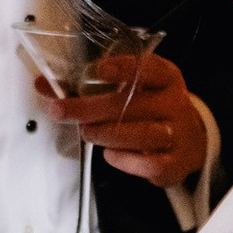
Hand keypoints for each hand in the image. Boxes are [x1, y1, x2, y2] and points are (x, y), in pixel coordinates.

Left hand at [40, 52, 209, 191]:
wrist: (190, 140)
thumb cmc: (151, 110)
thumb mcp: (133, 91)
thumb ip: (90, 88)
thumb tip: (43, 85)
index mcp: (166, 79)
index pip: (149, 68)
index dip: (124, 68)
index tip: (97, 70)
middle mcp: (174, 104)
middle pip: (132, 104)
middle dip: (91, 107)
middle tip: (62, 110)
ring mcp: (178, 134)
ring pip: (140, 134)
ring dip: (106, 134)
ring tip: (88, 132)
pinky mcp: (174, 163)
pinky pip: (149, 164)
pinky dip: (125, 160)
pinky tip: (110, 154)